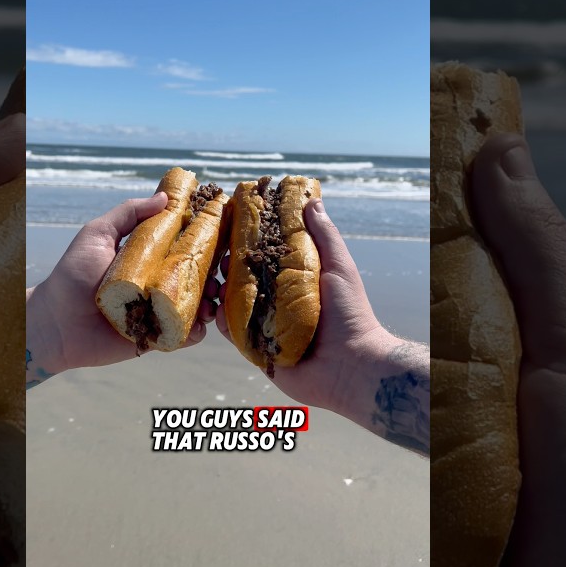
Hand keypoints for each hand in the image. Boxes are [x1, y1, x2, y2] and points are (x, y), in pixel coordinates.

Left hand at [25, 193, 212, 385]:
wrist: (55, 322)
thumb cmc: (72, 275)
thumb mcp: (97, 235)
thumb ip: (127, 213)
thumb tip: (164, 197)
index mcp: (149, 259)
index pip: (184, 248)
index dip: (206, 242)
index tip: (222, 235)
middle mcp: (157, 285)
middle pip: (197, 278)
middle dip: (215, 275)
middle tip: (220, 274)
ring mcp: (158, 312)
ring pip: (196, 307)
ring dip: (210, 303)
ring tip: (210, 300)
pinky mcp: (155, 339)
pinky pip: (183, 336)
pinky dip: (195, 331)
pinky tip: (198, 324)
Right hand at [214, 198, 428, 454]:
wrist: (353, 365)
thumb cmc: (350, 313)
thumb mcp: (338, 267)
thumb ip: (324, 236)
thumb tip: (312, 201)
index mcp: (295, 280)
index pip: (265, 256)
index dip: (248, 241)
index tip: (231, 224)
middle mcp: (278, 301)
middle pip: (244, 279)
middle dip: (226, 266)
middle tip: (214, 253)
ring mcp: (267, 326)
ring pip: (234, 305)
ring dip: (220, 292)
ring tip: (212, 282)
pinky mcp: (260, 351)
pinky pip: (235, 335)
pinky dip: (225, 323)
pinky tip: (217, 310)